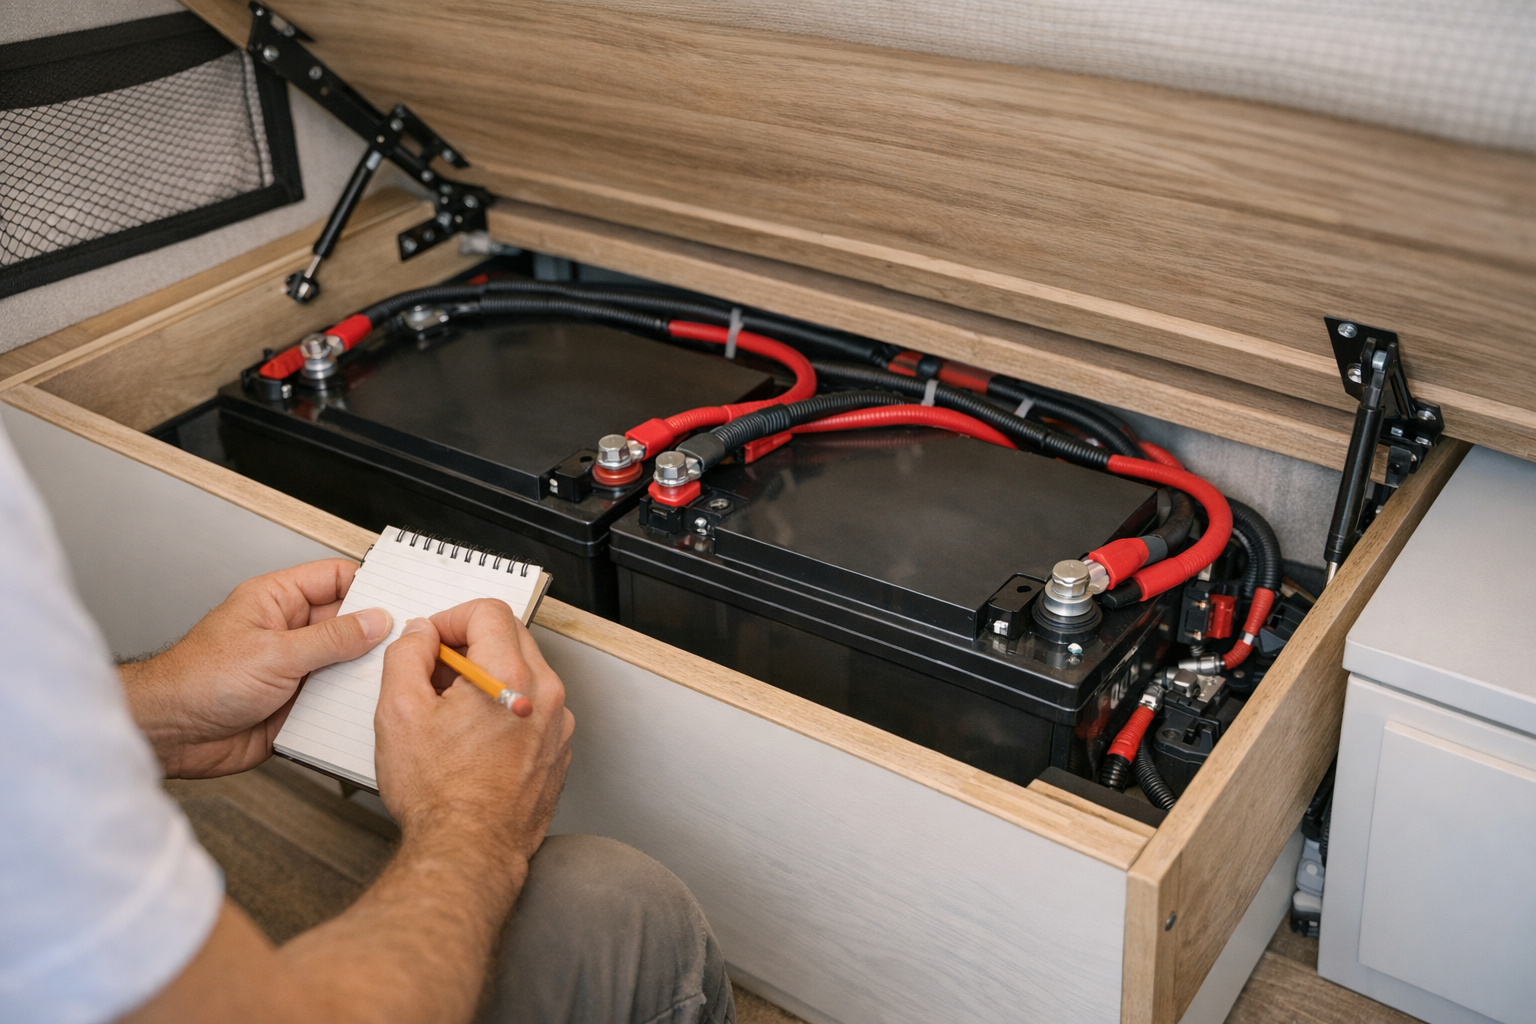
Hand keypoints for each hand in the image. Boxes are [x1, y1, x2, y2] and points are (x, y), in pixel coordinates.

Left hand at [120, 559, 391, 777]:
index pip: (335, 578)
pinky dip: (349, 707)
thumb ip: (330, 639)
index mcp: (277, 601)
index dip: (368, 585)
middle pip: (347, 624)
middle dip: (374, 634)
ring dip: (362, 675)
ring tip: (388, 678)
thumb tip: (374, 621)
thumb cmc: (196, 681)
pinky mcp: (295, 704)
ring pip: (345, 665)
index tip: (400, 596)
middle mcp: (288, 632)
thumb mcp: (274, 652)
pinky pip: (334, 701)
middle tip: (405, 642)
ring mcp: (293, 669)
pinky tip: (364, 709)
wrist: (170, 735)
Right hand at [375, 600, 573, 870]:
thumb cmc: (438, 795)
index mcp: (512, 674)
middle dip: (469, 645)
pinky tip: (475, 739)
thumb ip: (407, 657)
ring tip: (452, 713)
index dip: (451, 618)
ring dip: (488, 677)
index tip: (430, 642)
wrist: (469, 853)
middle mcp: (546, 694)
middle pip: (510, 637)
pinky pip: (534, 708)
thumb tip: (421, 635)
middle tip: (435, 675)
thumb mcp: (399, 713)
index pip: (488, 611)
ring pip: (524, 673)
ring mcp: (558, 724)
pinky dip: (506, 708)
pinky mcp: (558, 750)